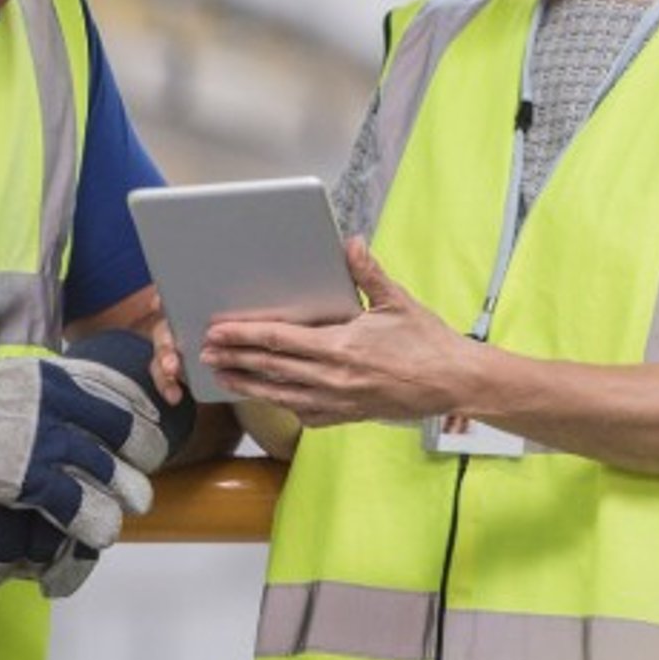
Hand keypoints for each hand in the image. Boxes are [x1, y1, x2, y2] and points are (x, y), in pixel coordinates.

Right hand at [0, 331, 193, 597]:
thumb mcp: (21, 379)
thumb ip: (57, 389)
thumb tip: (87, 400)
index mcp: (59, 378)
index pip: (119, 392)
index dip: (144, 417)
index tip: (154, 431)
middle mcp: (60, 404)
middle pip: (125, 433)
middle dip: (144, 459)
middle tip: (145, 475)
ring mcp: (47, 442)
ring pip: (110, 473)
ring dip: (126, 495)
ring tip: (129, 508)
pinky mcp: (31, 478)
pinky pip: (80, 505)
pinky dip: (97, 522)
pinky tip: (104, 531)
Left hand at [201, 239, 473, 427]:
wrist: (453, 383)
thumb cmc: (427, 342)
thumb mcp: (397, 302)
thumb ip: (368, 273)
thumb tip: (350, 243)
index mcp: (341, 346)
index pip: (279, 340)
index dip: (244, 335)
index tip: (218, 330)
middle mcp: (333, 378)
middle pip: (270, 369)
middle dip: (234, 360)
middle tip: (205, 353)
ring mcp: (337, 401)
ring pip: (280, 394)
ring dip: (247, 385)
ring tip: (222, 377)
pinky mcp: (346, 416)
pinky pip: (304, 412)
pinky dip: (281, 403)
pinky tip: (267, 396)